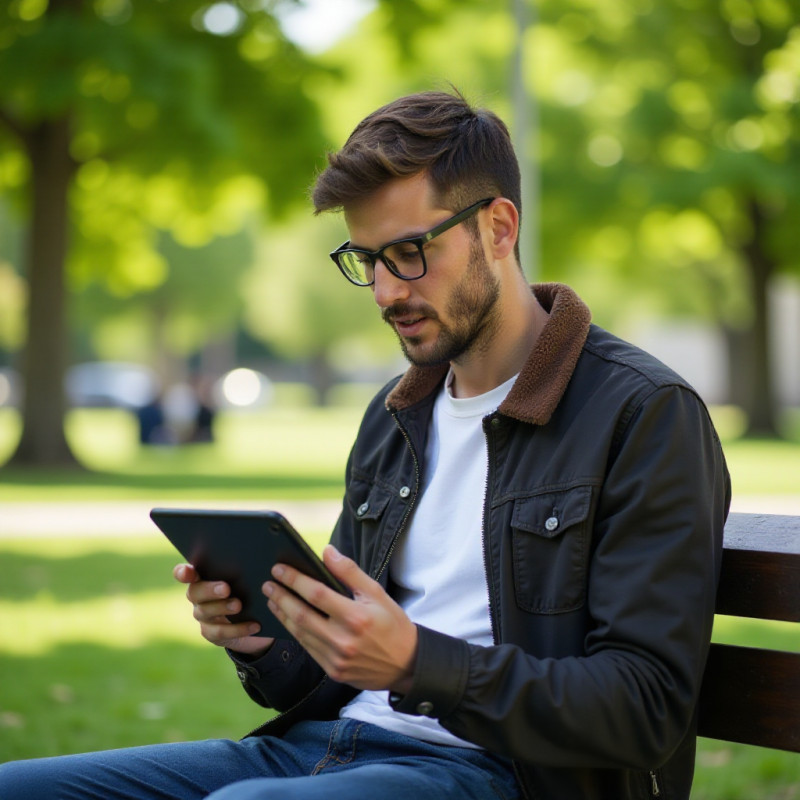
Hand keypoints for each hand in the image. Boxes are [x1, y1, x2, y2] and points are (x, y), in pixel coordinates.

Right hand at [173, 564, 274, 656]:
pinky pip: (220, 632)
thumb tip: (253, 552)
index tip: (187, 572)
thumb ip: (242, 566)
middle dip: (210, 590)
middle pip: (195, 592)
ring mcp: (202, 615)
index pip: (184, 573)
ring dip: (222, 608)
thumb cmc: (246, 586)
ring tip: (239, 605)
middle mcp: (197, 595)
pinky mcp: (211, 633)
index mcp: (201, 577)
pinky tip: (254, 625)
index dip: (183, 573)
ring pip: (205, 612)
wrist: (253, 616)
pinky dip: (238, 629)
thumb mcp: (245, 575)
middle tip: (226, 588)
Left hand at [264, 545, 417, 692]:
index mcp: (357, 617)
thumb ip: (350, 572)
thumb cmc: (393, 624)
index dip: (294, 579)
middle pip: (302, 615)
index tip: (279, 569)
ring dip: (283, 614)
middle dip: (281, 597)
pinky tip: (288, 620)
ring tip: (272, 600)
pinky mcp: (333, 671)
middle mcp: (344, 639)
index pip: (316, 594)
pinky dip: (294, 632)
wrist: (406, 664)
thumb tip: (327, 551)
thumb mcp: (377, 593)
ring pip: (300, 633)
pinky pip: (308, 648)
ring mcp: (336, 658)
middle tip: (268, 584)